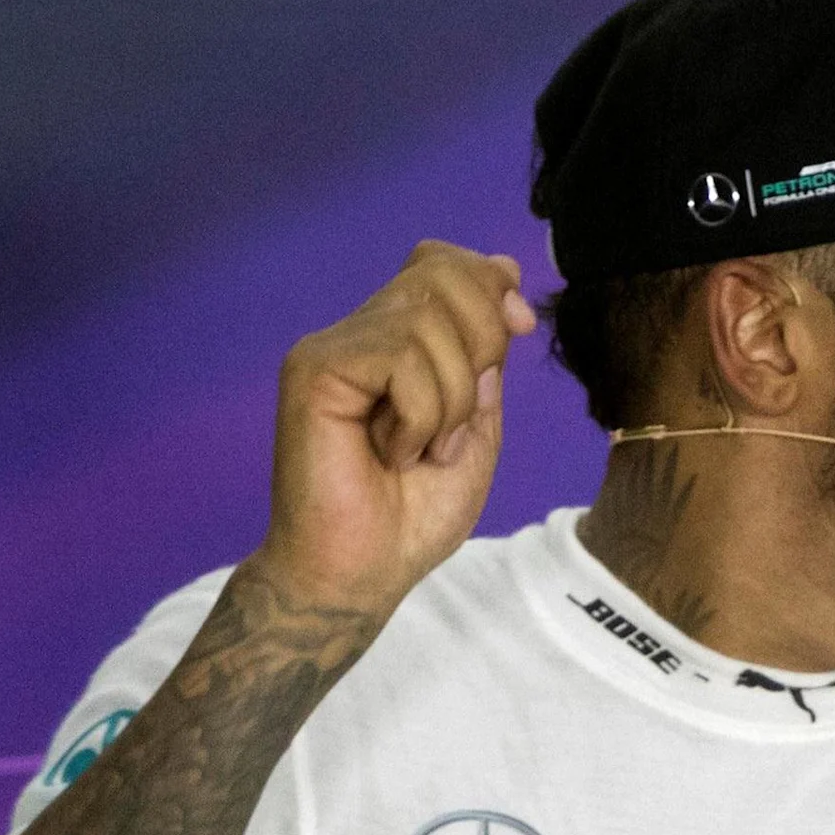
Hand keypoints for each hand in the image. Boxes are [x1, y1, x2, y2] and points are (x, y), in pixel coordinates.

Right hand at [259, 240, 535, 617]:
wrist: (360, 571)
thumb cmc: (413, 513)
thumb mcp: (478, 426)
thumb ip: (488, 357)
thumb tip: (504, 274)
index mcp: (397, 342)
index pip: (442, 262)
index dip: (490, 282)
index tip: (521, 324)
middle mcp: (360, 334)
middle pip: (441, 274)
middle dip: (481, 345)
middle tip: (459, 423)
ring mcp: (332, 348)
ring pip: (426, 321)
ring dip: (452, 401)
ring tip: (421, 451)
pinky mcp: (313, 370)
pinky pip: (402, 359)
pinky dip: (422, 417)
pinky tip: (392, 454)